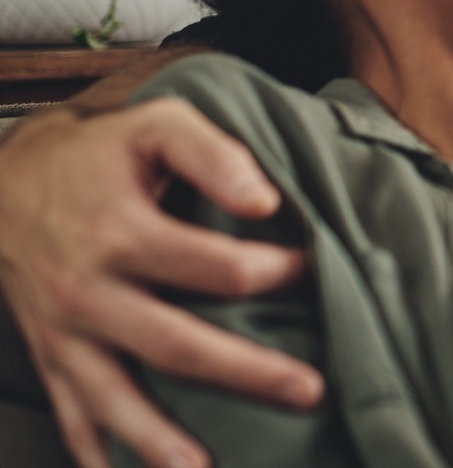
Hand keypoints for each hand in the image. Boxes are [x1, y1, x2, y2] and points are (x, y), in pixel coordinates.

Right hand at [0, 100, 321, 467]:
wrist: (4, 185)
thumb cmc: (98, 155)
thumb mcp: (154, 125)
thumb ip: (214, 154)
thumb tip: (265, 201)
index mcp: (121, 234)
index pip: (216, 268)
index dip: (273, 271)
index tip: (312, 268)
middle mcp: (90, 292)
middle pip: (178, 345)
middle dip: (248, 371)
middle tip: (309, 388)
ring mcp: (65, 333)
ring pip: (117, 398)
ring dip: (160, 441)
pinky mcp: (50, 355)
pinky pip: (72, 413)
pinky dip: (95, 452)